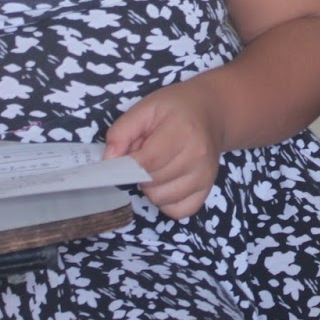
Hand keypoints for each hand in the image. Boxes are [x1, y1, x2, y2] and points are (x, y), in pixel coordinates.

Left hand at [103, 81, 225, 220]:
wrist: (211, 113)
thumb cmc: (176, 108)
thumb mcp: (145, 108)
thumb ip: (122, 132)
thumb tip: (109, 160)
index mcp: (183, 131)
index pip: (146, 162)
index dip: (127, 165)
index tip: (122, 158)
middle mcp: (198, 156)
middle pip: (152, 182)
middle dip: (139, 172)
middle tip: (145, 155)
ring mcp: (205, 176)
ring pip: (161, 199)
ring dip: (151, 187)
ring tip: (157, 167)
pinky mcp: (207, 190)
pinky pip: (178, 211)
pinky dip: (166, 202)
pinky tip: (166, 183)